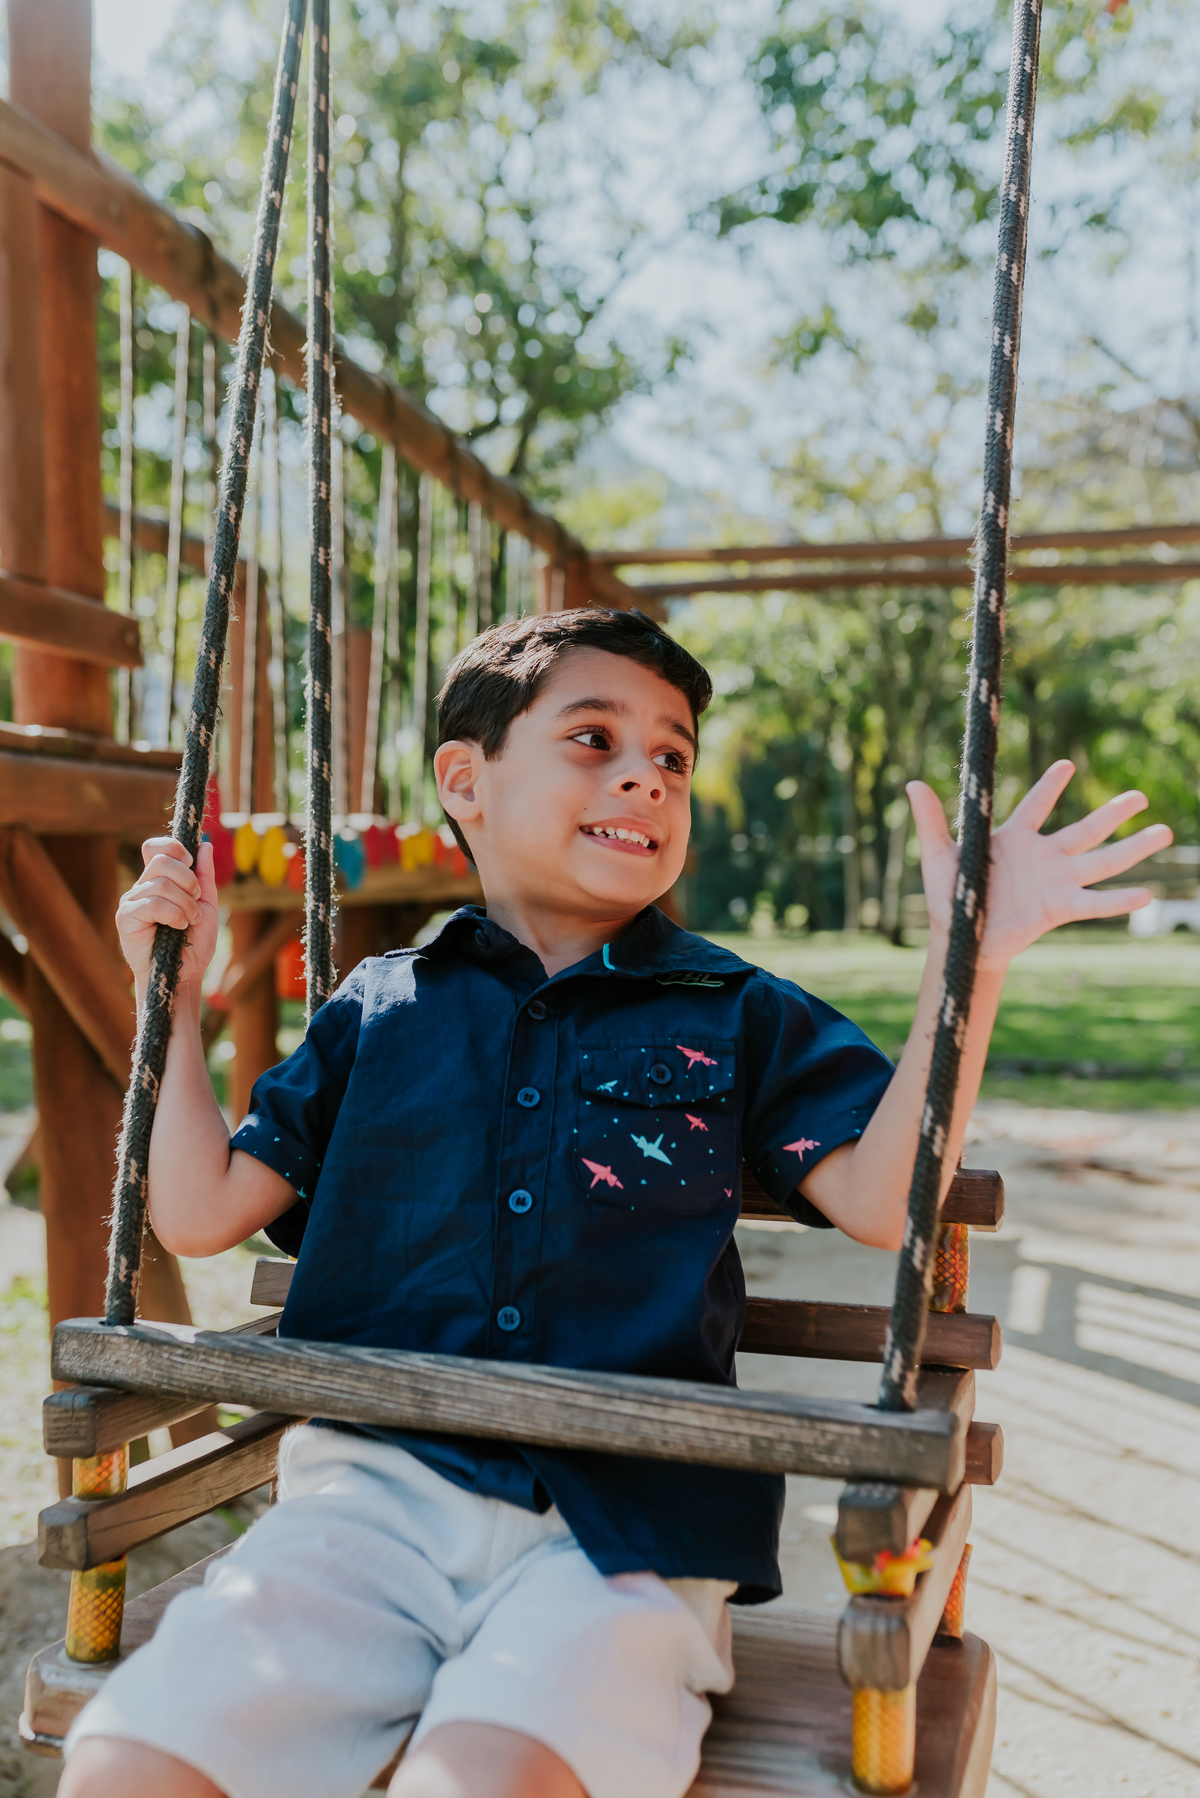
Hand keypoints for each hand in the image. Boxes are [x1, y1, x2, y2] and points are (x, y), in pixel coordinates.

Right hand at [117, 837, 218, 994]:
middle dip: (188, 879)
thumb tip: (205, 845)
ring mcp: (131, 901)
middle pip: (161, 860)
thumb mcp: (207, 905)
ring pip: (160, 883)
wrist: (184, 975)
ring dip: (185, 903)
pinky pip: (152, 903)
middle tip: (197, 900)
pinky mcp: (126, 918)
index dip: (174, 848)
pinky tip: (179, 927)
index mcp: (159, 880)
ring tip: (190, 921)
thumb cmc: (193, 944)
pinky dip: (173, 913)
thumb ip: (205, 876)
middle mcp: (142, 887)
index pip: (156, 847)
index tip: (191, 863)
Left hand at [909, 761, 1172, 972]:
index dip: (1050, 785)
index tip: (1067, 765)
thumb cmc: (949, 898)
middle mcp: (1042, 856)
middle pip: (1085, 829)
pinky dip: (1119, 900)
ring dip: (1133, 848)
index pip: (1036, 805)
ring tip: (1164, 831)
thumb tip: (912, 783)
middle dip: (1113, 812)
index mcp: (1013, 838)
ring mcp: (1056, 881)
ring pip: (1102, 860)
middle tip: (1140, 794)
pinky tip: (1147, 894)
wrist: (961, 942)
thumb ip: (932, 821)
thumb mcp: (938, 856)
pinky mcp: (1060, 908)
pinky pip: (1094, 902)